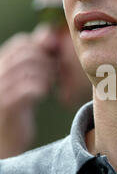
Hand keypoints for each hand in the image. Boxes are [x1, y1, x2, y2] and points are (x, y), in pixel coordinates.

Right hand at [0, 25, 58, 157]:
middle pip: (29, 54)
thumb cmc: (19, 105)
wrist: (5, 139)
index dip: (42, 48)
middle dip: (47, 62)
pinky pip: (28, 88)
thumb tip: (49, 34)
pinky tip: (42, 94)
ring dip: (46, 76)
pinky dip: (41, 88)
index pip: (22, 42)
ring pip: (30, 69)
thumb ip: (35, 55)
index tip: (51, 61)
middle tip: (54, 74)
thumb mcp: (24, 77)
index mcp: (0, 63)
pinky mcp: (6, 106)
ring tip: (49, 85)